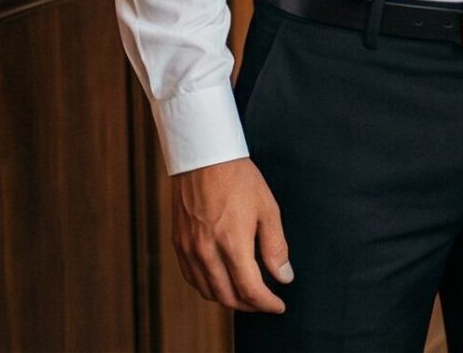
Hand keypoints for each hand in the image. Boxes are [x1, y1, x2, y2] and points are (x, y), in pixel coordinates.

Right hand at [172, 158, 291, 313]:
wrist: (204, 157)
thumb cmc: (239, 178)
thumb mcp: (268, 209)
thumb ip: (275, 247)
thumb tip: (284, 276)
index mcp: (232, 242)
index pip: (250, 289)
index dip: (266, 303)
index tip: (278, 306)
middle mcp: (207, 251)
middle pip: (227, 296)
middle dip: (250, 305)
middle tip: (265, 302)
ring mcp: (189, 249)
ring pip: (208, 291)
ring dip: (228, 299)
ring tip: (246, 294)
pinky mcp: (178, 244)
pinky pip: (192, 278)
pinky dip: (208, 287)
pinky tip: (221, 281)